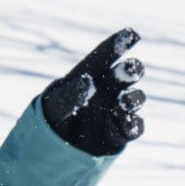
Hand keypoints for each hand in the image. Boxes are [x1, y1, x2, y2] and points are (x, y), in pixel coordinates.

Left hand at [41, 28, 145, 156]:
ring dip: (134, 98)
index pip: (105, 56)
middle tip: (129, 70)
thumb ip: (70, 95)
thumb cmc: (49, 121)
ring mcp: (116, 111)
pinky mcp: (120, 133)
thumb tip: (87, 81)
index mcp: (89, 76)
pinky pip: (134, 126)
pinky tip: (127, 123)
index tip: (132, 33)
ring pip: (135, 99)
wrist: (52, 152)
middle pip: (126, 75)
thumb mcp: (53, 108)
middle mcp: (106, 90)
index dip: (119, 44)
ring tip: (123, 102)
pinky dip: (134, 124)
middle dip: (131, 71)